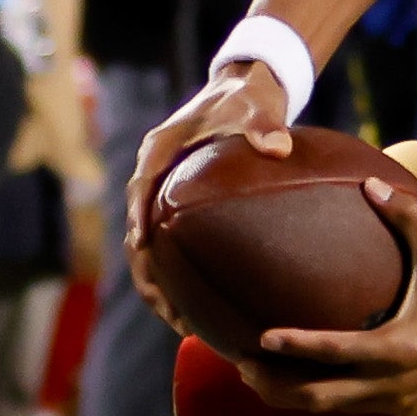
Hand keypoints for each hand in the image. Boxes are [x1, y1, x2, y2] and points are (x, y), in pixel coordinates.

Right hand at [122, 56, 296, 323]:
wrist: (246, 90)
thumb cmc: (247, 97)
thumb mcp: (256, 105)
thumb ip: (265, 124)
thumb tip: (279, 146)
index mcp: (160, 150)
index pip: (141, 189)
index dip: (139, 220)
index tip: (143, 250)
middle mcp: (154, 174)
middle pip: (138, 232)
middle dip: (147, 273)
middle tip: (168, 310)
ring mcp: (165, 193)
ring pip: (150, 248)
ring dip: (160, 286)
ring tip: (183, 325)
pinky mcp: (180, 207)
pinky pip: (173, 247)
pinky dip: (181, 276)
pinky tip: (204, 308)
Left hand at [240, 177, 416, 415]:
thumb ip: (405, 214)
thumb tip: (369, 183)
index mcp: (400, 347)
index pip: (337, 352)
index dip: (297, 347)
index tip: (261, 337)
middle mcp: (395, 384)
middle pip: (320, 396)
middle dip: (276, 385)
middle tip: (241, 363)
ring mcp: (397, 402)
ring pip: (330, 409)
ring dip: (290, 395)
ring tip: (254, 374)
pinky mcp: (401, 408)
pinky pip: (349, 408)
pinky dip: (318, 397)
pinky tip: (292, 381)